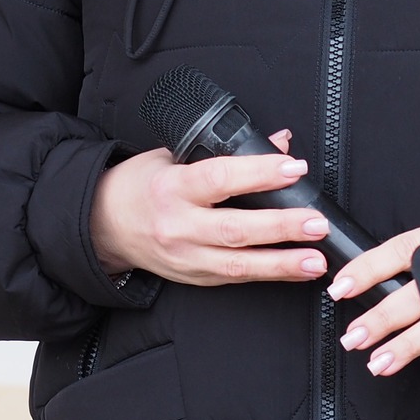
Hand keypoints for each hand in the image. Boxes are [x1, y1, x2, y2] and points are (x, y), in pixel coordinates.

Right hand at [92, 130, 330, 285]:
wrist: (102, 225)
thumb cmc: (141, 185)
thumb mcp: (174, 156)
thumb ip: (226, 152)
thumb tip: (279, 141)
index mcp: (172, 187)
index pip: (219, 178)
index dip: (259, 173)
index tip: (294, 168)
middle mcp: (178, 226)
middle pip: (235, 229)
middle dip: (280, 227)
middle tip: (316, 222)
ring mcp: (186, 257)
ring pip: (239, 264)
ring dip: (283, 263)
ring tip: (317, 259)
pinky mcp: (194, 277)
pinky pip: (236, 278)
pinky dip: (269, 275)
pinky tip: (295, 271)